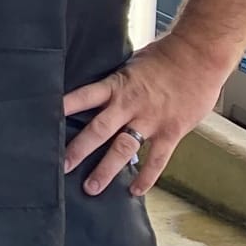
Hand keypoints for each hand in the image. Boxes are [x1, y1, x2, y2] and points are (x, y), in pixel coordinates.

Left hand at [61, 32, 233, 196]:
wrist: (200, 54)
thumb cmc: (167, 55)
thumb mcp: (133, 64)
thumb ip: (118, 83)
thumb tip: (100, 93)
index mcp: (117, 85)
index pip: (84, 96)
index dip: (65, 107)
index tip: (45, 119)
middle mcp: (130, 105)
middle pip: (98, 130)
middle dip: (78, 150)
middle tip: (61, 166)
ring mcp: (150, 120)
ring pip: (123, 148)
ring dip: (106, 170)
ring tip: (91, 187)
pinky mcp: (171, 131)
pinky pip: (156, 159)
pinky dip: (146, 177)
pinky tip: (135, 190)